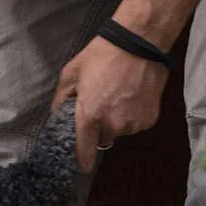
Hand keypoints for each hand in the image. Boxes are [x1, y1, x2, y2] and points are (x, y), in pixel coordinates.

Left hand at [52, 37, 169, 170]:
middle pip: (102, 139)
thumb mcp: (71, 73)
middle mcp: (113, 125)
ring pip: (120, 131)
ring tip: (118, 96)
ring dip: (117, 120)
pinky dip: (132, 115)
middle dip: (99, 127)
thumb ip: (60, 100)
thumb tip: (56, 116)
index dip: (81, 160)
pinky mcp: (149, 119)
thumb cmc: (101, 55)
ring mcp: (134, 123)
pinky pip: (135, 124)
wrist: (139, 43)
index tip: (81, 163)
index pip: (84, 152)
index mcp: (90, 116)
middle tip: (100, 104)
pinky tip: (132, 96)